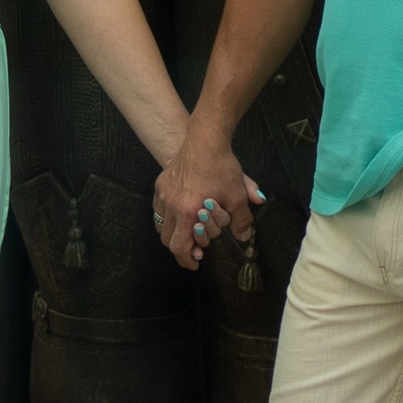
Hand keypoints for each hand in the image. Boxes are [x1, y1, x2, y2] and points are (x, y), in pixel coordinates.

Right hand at [152, 125, 262, 271]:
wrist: (205, 139)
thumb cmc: (222, 167)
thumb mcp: (237, 196)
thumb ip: (241, 220)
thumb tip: (242, 237)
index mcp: (187, 212)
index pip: (180, 247)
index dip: (187, 260)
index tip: (196, 263)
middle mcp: (170, 205)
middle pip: (168, 239)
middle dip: (181, 247)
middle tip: (196, 248)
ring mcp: (163, 193)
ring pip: (161, 224)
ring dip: (173, 232)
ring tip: (188, 232)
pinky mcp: (161, 183)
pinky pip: (159, 208)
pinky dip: (168, 216)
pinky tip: (181, 212)